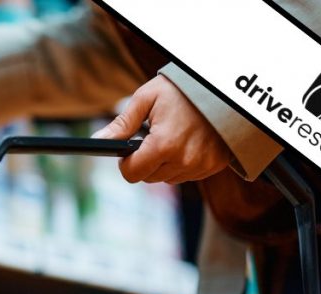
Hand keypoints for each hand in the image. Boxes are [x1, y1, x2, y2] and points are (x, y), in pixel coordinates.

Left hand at [92, 75, 230, 183]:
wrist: (222, 88)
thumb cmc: (181, 89)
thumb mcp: (147, 99)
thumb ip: (122, 124)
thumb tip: (98, 141)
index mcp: (163, 145)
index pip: (131, 173)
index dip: (125, 162)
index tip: (129, 148)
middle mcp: (183, 161)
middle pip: (148, 177)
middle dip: (144, 161)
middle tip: (152, 136)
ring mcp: (200, 166)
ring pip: (167, 178)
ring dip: (163, 163)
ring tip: (171, 136)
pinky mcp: (213, 166)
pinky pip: (187, 175)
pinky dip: (182, 163)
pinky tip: (186, 142)